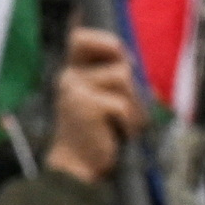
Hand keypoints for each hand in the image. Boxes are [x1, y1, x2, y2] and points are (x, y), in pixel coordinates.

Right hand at [44, 28, 147, 183]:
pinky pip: (124, 104)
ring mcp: (76, 90)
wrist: (77, 166)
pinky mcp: (87, 106)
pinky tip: (120, 133)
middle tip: (127, 102)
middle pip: (117, 56)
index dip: (103, 38)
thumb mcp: (103, 99)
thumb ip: (113, 78)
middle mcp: (70, 77)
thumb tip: (132, 60)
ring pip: (124, 77)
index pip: (80, 38)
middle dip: (131, 79)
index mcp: (72, 72)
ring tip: (123, 122)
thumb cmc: (95, 132)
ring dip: (134, 104)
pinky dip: (130, 122)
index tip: (118, 51)